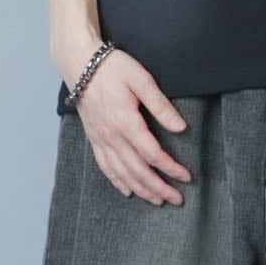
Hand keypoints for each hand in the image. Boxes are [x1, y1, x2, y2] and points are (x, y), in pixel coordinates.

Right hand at [73, 49, 192, 203]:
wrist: (79, 63)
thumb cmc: (112, 68)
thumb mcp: (141, 79)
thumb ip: (160, 105)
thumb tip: (180, 128)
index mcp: (126, 122)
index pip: (152, 154)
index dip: (170, 168)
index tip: (186, 177)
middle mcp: (112, 136)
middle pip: (138, 170)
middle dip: (158, 188)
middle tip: (177, 199)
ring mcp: (100, 139)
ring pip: (122, 173)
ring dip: (141, 190)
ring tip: (157, 201)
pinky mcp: (93, 138)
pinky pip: (104, 167)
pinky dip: (117, 182)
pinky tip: (127, 191)